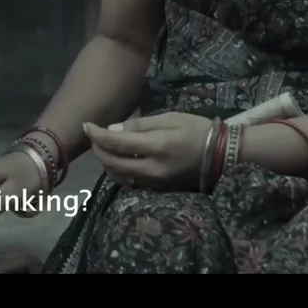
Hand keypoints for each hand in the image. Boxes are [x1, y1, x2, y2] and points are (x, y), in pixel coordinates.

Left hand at [83, 112, 215, 190]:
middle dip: (98, 148)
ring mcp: (154, 182)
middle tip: (94, 135)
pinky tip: (118, 160)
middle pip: (112, 162)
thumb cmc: (197, 130)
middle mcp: (152, 169)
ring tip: (104, 147)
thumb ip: (140, 124)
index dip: (96, 134)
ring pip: (118, 176)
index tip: (86, 124)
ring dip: (105, 162)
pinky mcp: (157, 189)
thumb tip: (113, 130)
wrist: (221, 156)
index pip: (115, 143)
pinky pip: (129, 182)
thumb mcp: (170, 118)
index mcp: (156, 146)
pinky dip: (118, 171)